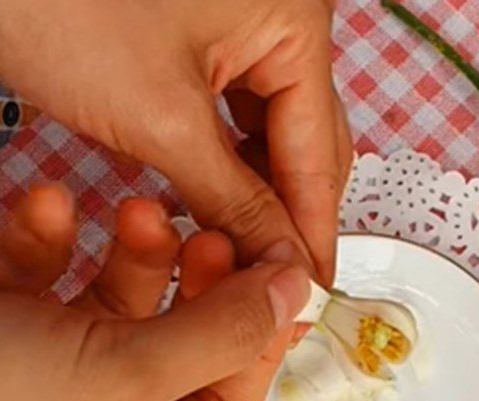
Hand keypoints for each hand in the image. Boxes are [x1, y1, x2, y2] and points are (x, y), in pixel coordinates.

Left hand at [0, 0, 352, 283]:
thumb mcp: (161, 118)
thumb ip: (234, 201)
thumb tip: (281, 262)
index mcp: (293, 24)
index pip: (318, 155)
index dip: (312, 235)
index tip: (309, 295)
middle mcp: (278, 23)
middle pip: (304, 146)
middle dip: (288, 217)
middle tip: (273, 282)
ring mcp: (242, 29)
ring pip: (269, 138)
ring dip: (257, 197)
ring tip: (244, 254)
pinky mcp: (202, 42)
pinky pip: (232, 120)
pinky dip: (226, 167)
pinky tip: (215, 204)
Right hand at [0, 183, 308, 400]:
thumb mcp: (113, 380)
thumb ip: (212, 338)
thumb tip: (293, 299)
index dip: (254, 344)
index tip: (276, 282)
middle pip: (169, 359)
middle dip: (193, 292)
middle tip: (213, 235)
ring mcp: (28, 393)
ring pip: (103, 316)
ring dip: (125, 258)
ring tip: (140, 209)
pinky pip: (30, 287)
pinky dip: (42, 243)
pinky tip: (44, 204)